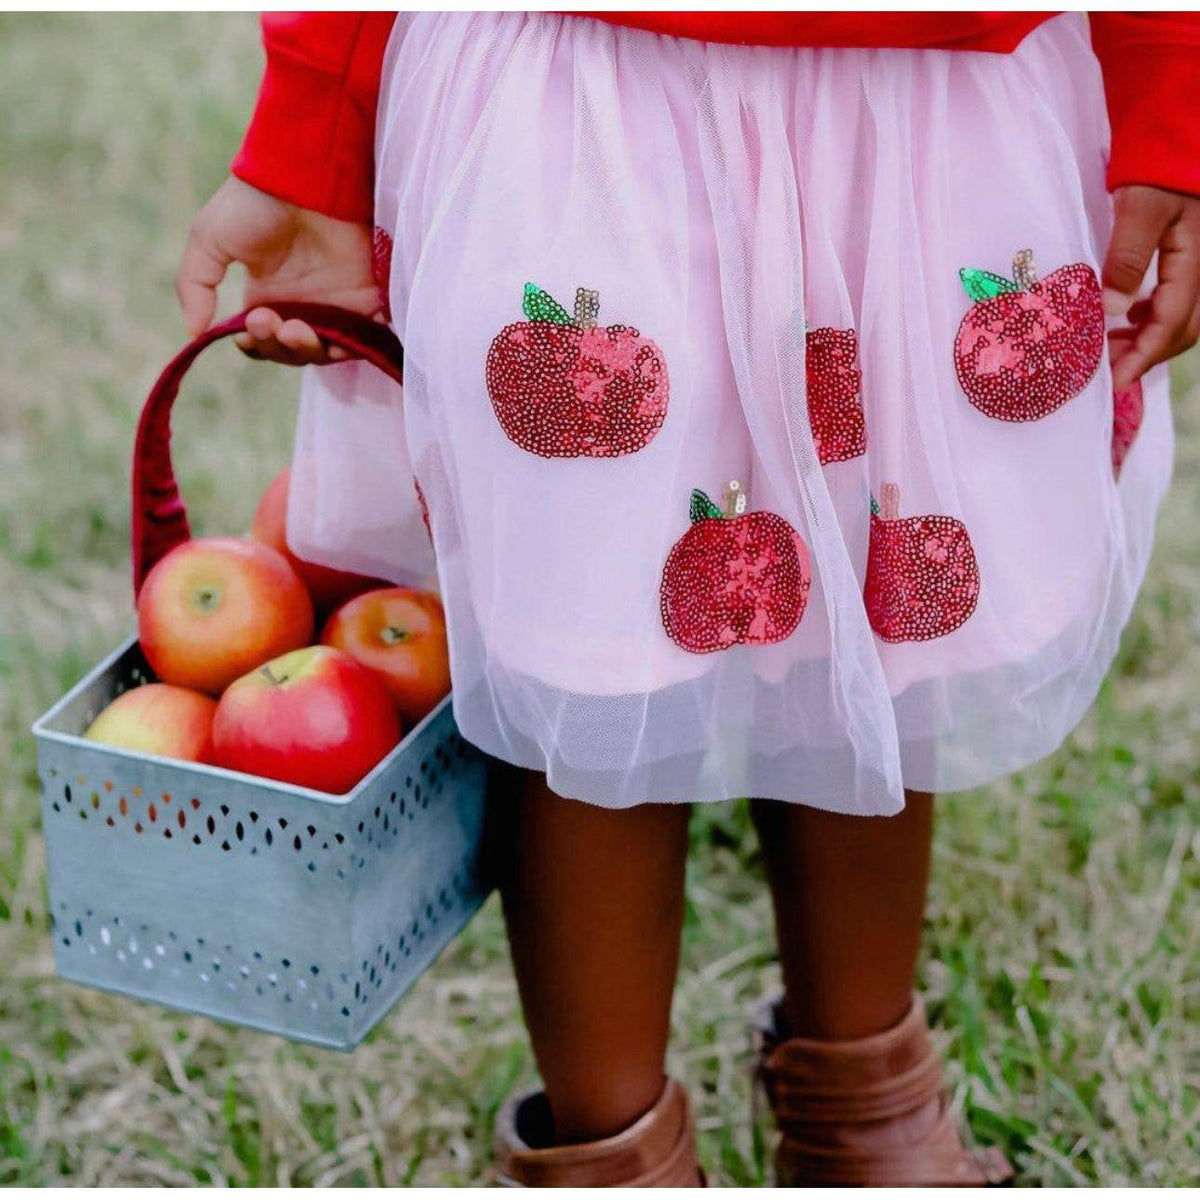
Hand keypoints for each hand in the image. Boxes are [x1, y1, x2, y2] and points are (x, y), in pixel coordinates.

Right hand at [175, 176, 379, 364]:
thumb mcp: (209, 239)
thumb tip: (194, 332)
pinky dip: (349, 348)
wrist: (301, 175)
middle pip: (292, 351)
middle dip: (278, 346)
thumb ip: (195, 285)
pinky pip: (363, 339)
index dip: (255, 345)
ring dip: (306, 349)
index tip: (245, 332)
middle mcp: (302, 305)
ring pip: (324, 350)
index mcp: (268, 296)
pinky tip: (330, 339)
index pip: (263, 341)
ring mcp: (336, 303)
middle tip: (268, 320)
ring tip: (294, 329)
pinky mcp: (367, 298)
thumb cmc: (254, 202)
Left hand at [1102, 185, 1199, 390]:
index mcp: (1195, 262)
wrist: (1177, 136)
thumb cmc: (1159, 167)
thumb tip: (1112, 309)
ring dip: (1146, 339)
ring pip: (1181, 317)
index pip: (1170, 326)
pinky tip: (1127, 316)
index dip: (1141, 358)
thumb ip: (1127, 258)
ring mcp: (1199, 263)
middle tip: (1105, 370)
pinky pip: (1176, 299)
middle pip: (1182, 331)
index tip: (1113, 382)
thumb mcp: (1139, 210)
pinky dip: (1151, 317)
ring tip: (1108, 347)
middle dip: (1145, 356)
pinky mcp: (1189, 256)